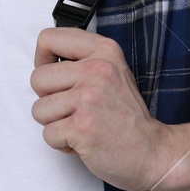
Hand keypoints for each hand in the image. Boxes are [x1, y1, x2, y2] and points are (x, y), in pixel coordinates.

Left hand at [30, 26, 173, 190]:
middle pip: (37, 79)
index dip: (42, 60)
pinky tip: (84, 141)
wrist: (152, 151)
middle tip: (75, 109)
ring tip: (82, 125)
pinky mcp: (81, 127)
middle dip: (49, 99)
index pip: (48, 38)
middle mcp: (96, 70)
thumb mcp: (113, 71)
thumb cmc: (126, 116)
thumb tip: (43, 59)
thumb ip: (82, 59)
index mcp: (103, 51)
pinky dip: (62, 144)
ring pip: (38, 109)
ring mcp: (88, 98)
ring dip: (56, 124)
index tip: (54, 77)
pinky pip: (48, 134)